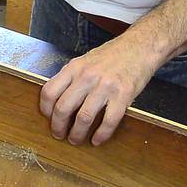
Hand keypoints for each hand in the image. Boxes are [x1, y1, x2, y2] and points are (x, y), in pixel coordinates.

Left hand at [39, 36, 160, 145]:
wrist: (141, 46)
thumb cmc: (112, 55)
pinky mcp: (123, 95)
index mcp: (74, 67)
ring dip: (77, 134)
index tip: (48, 118)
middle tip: (59, 134)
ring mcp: (105, 86)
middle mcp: (87, 76)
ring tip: (75, 140)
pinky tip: (97, 140)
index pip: (49, 92)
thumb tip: (56, 99)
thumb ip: (71, 77)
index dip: (45, 109)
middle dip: (58, 127)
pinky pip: (108, 121)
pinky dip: (101, 135)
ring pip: (84, 118)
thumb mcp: (85, 60)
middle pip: (63, 108)